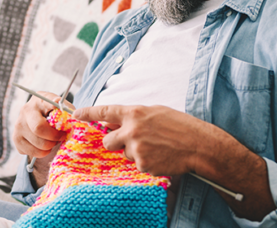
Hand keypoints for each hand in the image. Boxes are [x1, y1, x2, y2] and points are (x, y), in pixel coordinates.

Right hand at [13, 91, 66, 158]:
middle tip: (61, 137)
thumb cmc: (54, 113)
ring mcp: (18, 125)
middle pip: (39, 129)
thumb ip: (68, 111)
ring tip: (52, 141)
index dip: (54, 106)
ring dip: (49, 147)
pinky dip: (41, 153)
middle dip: (54, 137)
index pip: (47, 103)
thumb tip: (75, 115)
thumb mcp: (62, 108)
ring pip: (37, 144)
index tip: (59, 108)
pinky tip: (43, 145)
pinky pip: (31, 152)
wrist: (38, 117)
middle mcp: (25, 111)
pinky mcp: (16, 138)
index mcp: (39, 100)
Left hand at [74, 104, 275, 220]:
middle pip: (108, 141)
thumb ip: (133, 116)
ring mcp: (136, 148)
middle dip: (115, 143)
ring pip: (124, 154)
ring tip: (156, 148)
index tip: (76, 115)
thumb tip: (115, 122)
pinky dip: (146, 163)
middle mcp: (131, 130)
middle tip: (133, 142)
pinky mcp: (142, 164)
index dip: (88, 113)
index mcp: (134, 112)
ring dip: (135, 153)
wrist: (200, 145)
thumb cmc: (181, 125)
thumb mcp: (155, 112)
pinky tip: (161, 157)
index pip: (103, 111)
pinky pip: (137, 165)